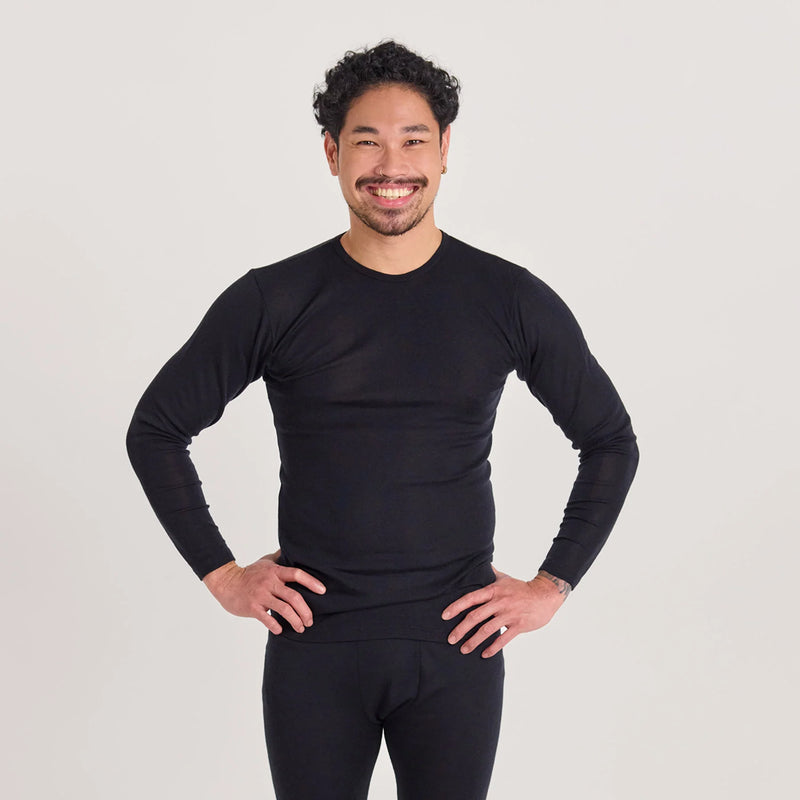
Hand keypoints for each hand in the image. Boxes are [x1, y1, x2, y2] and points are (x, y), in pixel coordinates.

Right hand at [202, 549, 325, 634]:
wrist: (226, 582)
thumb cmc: (248, 573)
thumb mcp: (265, 561)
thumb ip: (279, 557)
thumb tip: (292, 548)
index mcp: (275, 571)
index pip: (297, 574)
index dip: (312, 582)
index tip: (322, 591)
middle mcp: (269, 583)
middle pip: (294, 596)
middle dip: (305, 611)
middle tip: (310, 620)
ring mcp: (261, 596)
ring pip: (284, 609)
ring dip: (295, 621)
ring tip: (301, 628)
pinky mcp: (252, 607)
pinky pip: (267, 619)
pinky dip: (275, 626)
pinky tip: (281, 630)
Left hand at [441, 567, 570, 657]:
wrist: (545, 595)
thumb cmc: (521, 587)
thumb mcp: (503, 578)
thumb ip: (489, 573)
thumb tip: (477, 564)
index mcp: (493, 591)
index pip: (471, 598)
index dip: (456, 607)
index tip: (444, 616)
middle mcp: (499, 602)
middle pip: (476, 617)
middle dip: (461, 629)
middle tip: (450, 639)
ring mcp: (509, 614)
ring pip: (487, 630)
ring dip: (473, 641)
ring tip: (463, 649)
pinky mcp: (519, 625)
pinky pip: (503, 639)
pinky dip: (493, 648)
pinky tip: (484, 654)